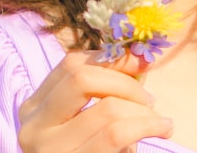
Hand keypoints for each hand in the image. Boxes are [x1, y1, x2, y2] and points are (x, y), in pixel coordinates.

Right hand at [18, 51, 173, 152]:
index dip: (111, 59)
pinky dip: (148, 125)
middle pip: (82, 77)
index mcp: (33, 110)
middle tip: (149, 100)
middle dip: (125, 82)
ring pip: (106, 108)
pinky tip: (163, 128)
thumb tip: (140, 55)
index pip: (70, 65)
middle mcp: (33, 128)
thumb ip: (106, 92)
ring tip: (159, 121)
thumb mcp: (88, 124)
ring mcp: (49, 151)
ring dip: (143, 111)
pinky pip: (116, 135)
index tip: (141, 64)